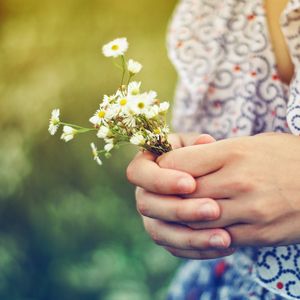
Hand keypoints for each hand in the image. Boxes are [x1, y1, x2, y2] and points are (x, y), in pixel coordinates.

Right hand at [127, 133, 234, 258]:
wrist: (208, 177)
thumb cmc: (201, 156)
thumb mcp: (199, 145)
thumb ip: (199, 145)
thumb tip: (204, 142)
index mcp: (145, 166)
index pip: (138, 173)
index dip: (161, 180)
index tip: (191, 183)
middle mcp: (143, 193)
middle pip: (147, 205)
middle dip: (179, 209)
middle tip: (213, 209)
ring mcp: (152, 216)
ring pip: (159, 232)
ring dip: (191, 237)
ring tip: (224, 237)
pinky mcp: (165, 235)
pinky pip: (175, 248)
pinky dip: (199, 249)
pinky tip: (226, 245)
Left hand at [157, 133, 299, 246]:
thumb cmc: (284, 156)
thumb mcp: (249, 143)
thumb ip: (213, 153)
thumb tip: (179, 161)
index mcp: (233, 152)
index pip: (179, 162)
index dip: (164, 167)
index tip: (163, 169)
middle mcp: (238, 181)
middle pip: (182, 193)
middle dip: (166, 195)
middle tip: (162, 195)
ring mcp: (249, 210)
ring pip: (195, 220)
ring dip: (181, 219)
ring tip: (176, 213)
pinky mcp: (258, 233)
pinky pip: (216, 240)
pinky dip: (201, 236)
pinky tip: (197, 230)